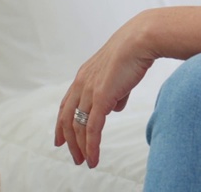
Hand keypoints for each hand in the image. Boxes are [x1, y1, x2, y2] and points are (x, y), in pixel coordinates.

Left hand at [54, 16, 155, 167]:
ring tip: (85, 161)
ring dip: (80, 147)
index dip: (61, 123)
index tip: (60, 140)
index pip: (66, 105)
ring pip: (78, 127)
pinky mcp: (101, 98)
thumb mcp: (120, 74)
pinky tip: (93, 158)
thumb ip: (115, 91)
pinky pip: (92, 128)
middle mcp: (82, 83)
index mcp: (84, 75)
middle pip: (67, 119)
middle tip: (74, 156)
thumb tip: (115, 107)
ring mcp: (90, 91)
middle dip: (69, 140)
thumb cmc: (134, 51)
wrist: (141, 40)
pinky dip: (91, 146)